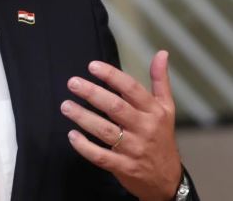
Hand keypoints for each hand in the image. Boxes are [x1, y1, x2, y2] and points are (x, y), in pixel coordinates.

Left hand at [61, 50, 181, 200]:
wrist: (167, 179)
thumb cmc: (161, 137)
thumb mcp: (166, 108)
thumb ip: (160, 81)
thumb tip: (161, 53)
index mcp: (153, 111)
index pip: (132, 89)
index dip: (112, 76)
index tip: (92, 66)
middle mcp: (144, 128)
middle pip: (116, 108)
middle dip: (92, 93)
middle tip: (72, 82)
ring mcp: (134, 149)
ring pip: (106, 131)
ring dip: (83, 117)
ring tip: (66, 106)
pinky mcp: (124, 167)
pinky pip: (101, 156)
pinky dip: (85, 147)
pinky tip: (72, 135)